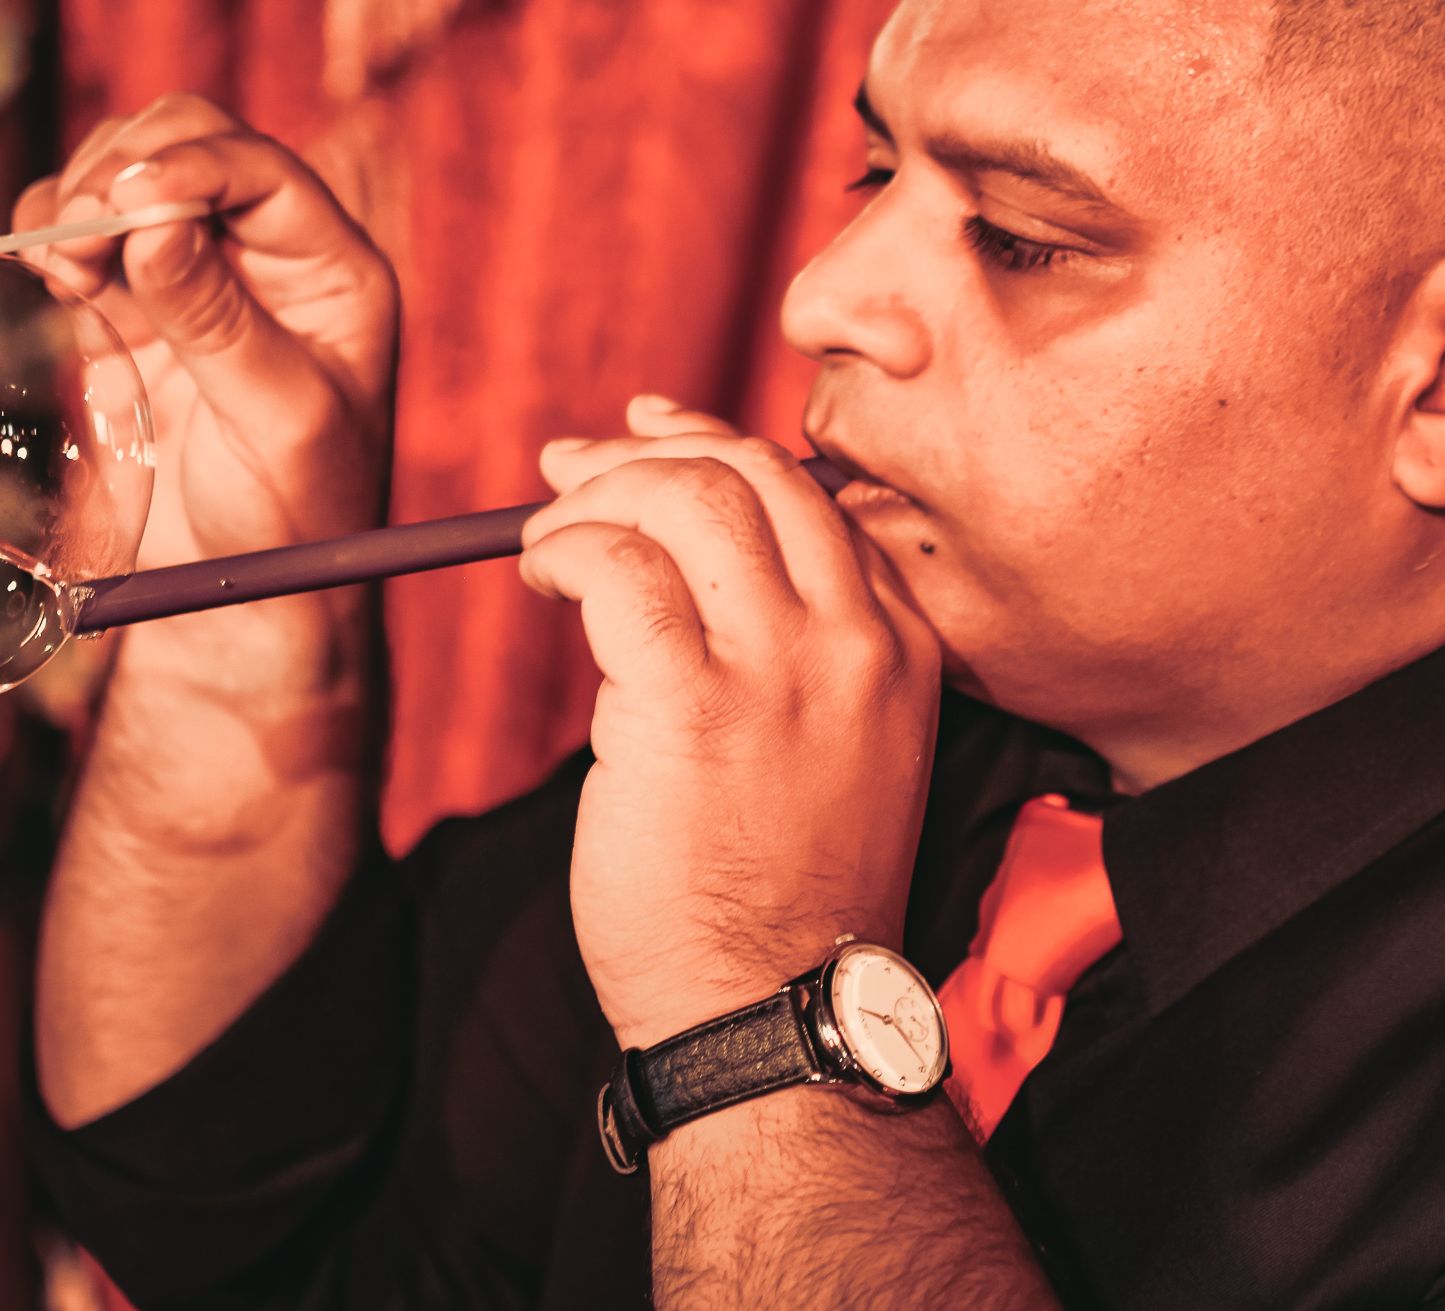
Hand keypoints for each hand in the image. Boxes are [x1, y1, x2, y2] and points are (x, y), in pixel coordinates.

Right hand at [17, 94, 397, 578]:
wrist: (235, 599)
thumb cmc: (291, 518)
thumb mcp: (275, 419)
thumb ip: (216, 317)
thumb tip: (153, 219)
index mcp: (331, 270)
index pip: (260, 169)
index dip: (190, 164)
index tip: (127, 201)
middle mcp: (265, 256)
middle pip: (189, 143)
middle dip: (125, 170)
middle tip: (81, 236)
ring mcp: (192, 276)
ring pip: (126, 174)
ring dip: (81, 195)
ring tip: (64, 264)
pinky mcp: (127, 309)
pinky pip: (80, 231)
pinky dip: (51, 231)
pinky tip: (48, 274)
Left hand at [521, 397, 941, 1048]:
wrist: (768, 1011)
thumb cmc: (772, 891)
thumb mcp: (826, 748)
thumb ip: (782, 648)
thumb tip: (668, 549)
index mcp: (900, 646)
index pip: (810, 495)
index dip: (716, 445)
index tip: (647, 433)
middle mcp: (854, 641)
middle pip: (751, 474)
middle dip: (646, 453)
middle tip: (571, 470)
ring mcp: (783, 667)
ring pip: (687, 499)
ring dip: (595, 499)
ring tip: (544, 541)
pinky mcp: (694, 701)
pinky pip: (620, 566)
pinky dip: (567, 549)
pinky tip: (544, 575)